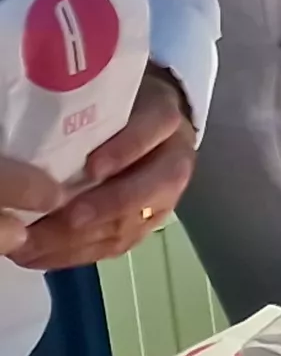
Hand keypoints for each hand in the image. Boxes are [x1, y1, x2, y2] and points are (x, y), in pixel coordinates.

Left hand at [7, 69, 192, 270]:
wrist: (147, 128)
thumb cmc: (115, 111)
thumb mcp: (107, 100)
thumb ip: (86, 115)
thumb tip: (40, 140)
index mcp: (164, 118)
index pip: (155, 127)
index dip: (128, 148)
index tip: (93, 167)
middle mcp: (174, 159)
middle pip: (154, 186)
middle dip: (108, 205)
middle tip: (65, 218)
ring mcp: (164, 198)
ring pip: (133, 224)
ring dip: (81, 240)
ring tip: (33, 244)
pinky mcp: (143, 226)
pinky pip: (114, 247)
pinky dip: (73, 255)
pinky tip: (38, 256)